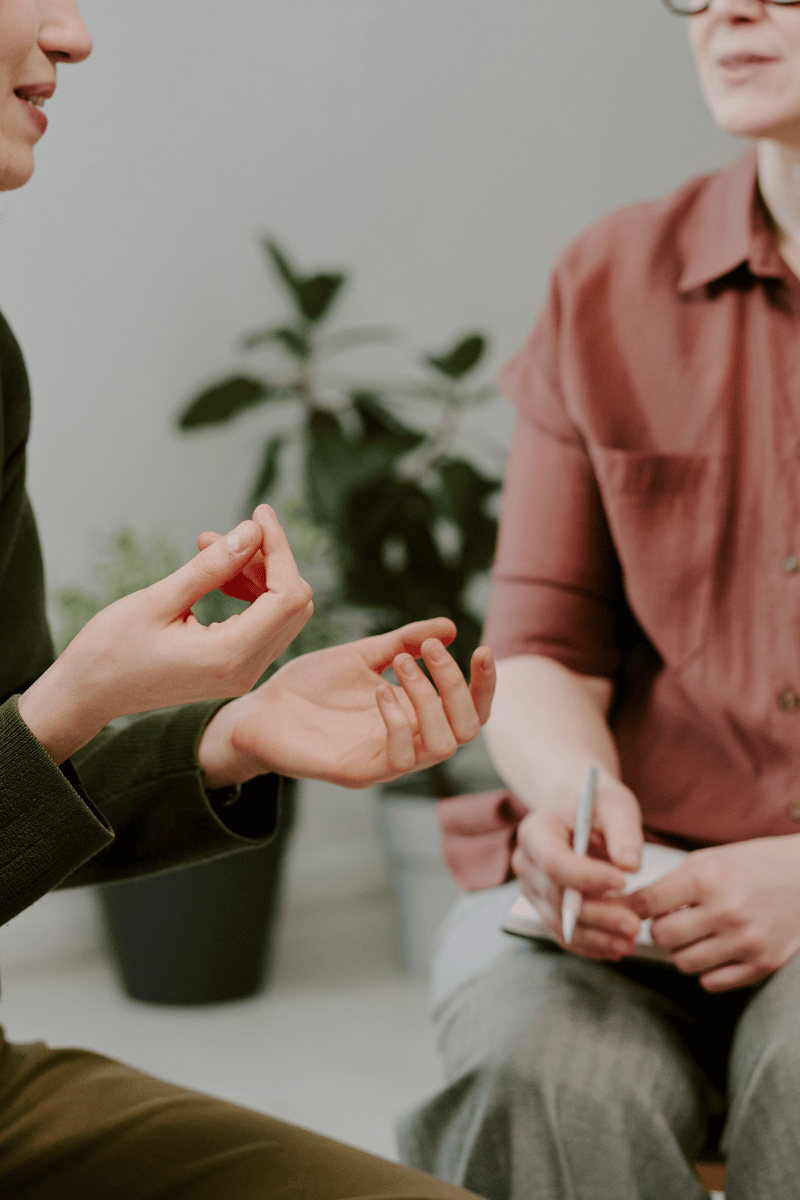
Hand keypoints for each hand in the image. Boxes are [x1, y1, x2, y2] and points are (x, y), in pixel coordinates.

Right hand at [19, 505, 312, 761]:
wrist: (88, 693)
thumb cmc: (112, 648)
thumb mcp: (159, 599)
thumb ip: (211, 567)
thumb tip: (252, 531)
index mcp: (229, 656)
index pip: (286, 597)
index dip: (280, 550)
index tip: (259, 515)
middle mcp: (246, 671)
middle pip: (293, 604)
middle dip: (269, 560)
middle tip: (228, 533)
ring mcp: (243, 674)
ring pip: (280, 613)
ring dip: (257, 574)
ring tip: (211, 547)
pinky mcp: (235, 670)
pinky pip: (262, 625)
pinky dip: (250, 593)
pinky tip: (219, 575)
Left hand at [197, 618, 495, 788]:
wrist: (258, 709)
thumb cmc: (310, 686)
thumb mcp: (363, 654)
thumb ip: (405, 641)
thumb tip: (451, 627)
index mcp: (414, 714)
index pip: (470, 710)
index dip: (484, 684)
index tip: (480, 647)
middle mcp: (409, 741)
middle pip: (468, 729)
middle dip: (457, 685)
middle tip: (430, 650)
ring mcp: (386, 761)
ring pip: (444, 746)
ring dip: (431, 698)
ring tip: (401, 664)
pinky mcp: (360, 773)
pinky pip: (401, 758)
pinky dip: (400, 720)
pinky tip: (380, 691)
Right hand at [511, 772, 643, 959]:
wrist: (581, 817)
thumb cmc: (597, 808)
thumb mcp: (615, 807)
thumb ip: (623, 832)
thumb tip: (630, 865)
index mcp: (536, 830)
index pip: (554, 861)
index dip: (586, 876)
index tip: (622, 881)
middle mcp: (526, 862)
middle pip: (557, 897)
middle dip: (598, 914)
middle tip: (634, 923)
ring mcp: (533, 889)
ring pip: (561, 922)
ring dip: (596, 936)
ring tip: (630, 940)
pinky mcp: (545, 909)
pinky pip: (565, 934)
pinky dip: (591, 944)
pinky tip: (617, 947)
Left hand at [629, 836, 799, 991]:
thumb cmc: (755, 864)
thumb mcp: (709, 859)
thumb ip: (671, 883)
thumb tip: (632, 906)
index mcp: (707, 877)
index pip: (648, 904)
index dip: (635, 908)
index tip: (634, 911)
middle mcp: (725, 910)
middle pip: (662, 937)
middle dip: (661, 929)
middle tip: (672, 921)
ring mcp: (745, 940)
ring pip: (683, 963)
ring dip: (682, 950)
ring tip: (696, 935)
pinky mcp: (762, 964)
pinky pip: (711, 982)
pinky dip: (707, 970)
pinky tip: (716, 950)